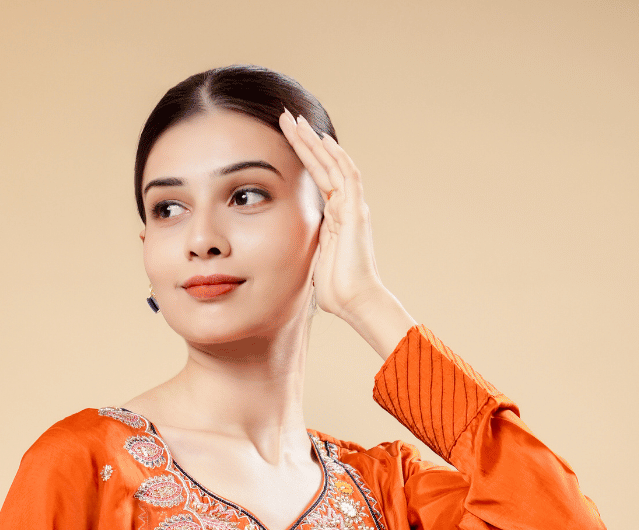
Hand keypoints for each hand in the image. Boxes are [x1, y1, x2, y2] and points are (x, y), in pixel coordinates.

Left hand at [278, 110, 416, 361]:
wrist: (355, 302)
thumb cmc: (336, 291)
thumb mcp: (312, 262)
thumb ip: (304, 247)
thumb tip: (285, 250)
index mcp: (334, 218)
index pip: (316, 179)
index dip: (301, 157)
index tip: (283, 138)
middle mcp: (345, 207)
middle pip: (323, 165)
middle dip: (304, 140)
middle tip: (285, 117)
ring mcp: (352, 207)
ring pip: (333, 164)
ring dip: (314, 142)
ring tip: (296, 120)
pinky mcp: (356, 212)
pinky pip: (347, 177)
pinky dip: (335, 157)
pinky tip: (322, 139)